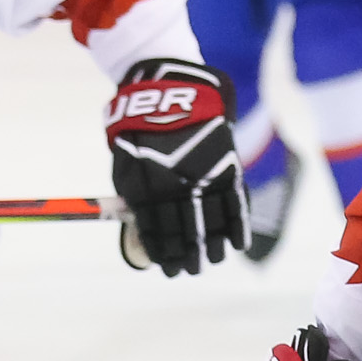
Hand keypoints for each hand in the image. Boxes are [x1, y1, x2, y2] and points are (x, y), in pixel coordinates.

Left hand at [105, 58, 247, 275]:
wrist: (170, 89)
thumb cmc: (141, 130)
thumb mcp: (125, 163)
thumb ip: (132, 199)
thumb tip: (140, 234)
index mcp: (148, 185)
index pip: (158, 231)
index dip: (164, 254)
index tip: (168, 268)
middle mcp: (179, 185)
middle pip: (187, 232)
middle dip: (188, 257)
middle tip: (190, 271)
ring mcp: (205, 176)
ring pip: (212, 223)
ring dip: (213, 247)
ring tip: (211, 260)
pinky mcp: (227, 166)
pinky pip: (236, 204)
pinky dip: (237, 227)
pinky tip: (237, 244)